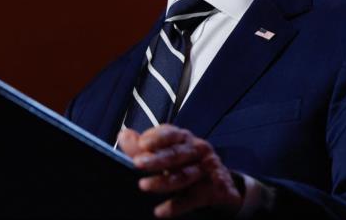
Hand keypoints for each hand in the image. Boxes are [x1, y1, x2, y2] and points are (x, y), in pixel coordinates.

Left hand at [118, 124, 242, 217]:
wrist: (221, 184)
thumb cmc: (187, 164)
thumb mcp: (167, 153)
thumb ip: (143, 147)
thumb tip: (124, 135)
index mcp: (184, 139)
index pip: (171, 134)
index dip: (157, 137)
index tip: (142, 143)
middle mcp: (197, 150)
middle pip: (176, 154)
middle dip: (157, 159)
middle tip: (137, 163)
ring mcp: (207, 169)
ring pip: (185, 175)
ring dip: (164, 181)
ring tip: (144, 186)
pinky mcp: (214, 189)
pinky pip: (193, 198)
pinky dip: (176, 206)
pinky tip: (160, 211)